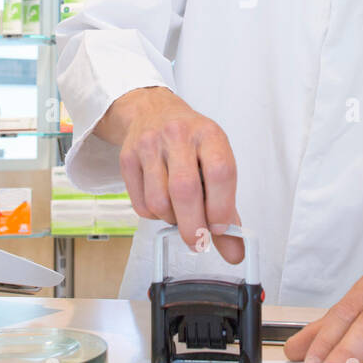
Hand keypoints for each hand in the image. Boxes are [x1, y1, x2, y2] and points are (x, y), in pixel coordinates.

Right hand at [94, 86, 243, 263]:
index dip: (221, 207)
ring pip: (159, 201)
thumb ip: (226, 208)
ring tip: (179, 213)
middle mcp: (178, 135)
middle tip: (198, 242)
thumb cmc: (190, 142)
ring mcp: (149, 145)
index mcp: (209, 134)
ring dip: (172, 219)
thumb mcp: (215, 161)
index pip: (219, 172)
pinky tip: (162, 203)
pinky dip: (154, 215)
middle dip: (193, 226)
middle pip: (185, 190)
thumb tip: (235, 250)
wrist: (152, 112)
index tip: (219, 229)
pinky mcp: (127, 158)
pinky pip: (140, 204)